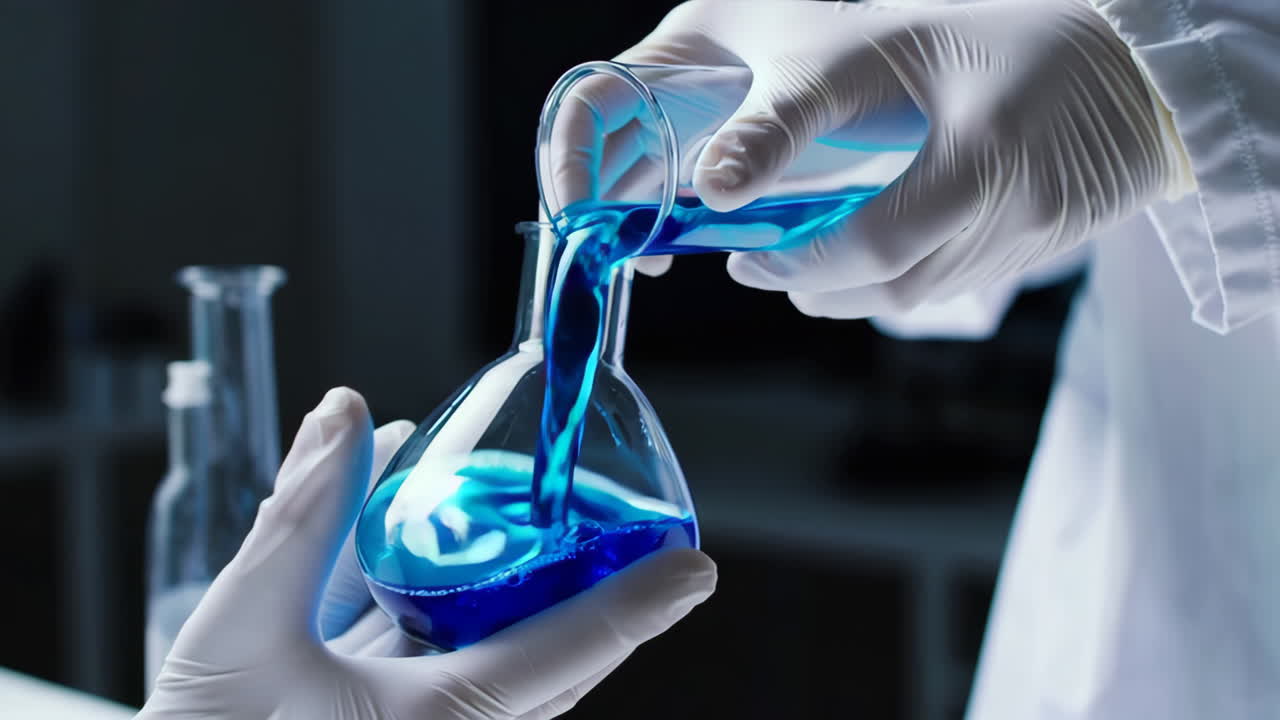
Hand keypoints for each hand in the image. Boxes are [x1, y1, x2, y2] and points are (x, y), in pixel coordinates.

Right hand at [138, 387, 715, 719]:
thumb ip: (299, 520)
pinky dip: (452, 607)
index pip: (562, 655)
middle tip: (640, 539)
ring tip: (550, 529)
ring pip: (504, 665)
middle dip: (596, 598)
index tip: (697, 570)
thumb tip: (348, 415)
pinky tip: (428, 534)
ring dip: (526, 599)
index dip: (636, 607)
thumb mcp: (238, 633)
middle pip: (550, 660)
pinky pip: (448, 668)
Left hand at [601, 0, 1190, 311]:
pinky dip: (896, 278)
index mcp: (983, 156)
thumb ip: (810, 107)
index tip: (742, 259)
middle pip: (895, 285)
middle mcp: (1014, 211)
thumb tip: (722, 174)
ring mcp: (1032, 240)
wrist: (1132, 64)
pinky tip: (862, 256)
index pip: (877, 242)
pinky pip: (952, 284)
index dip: (802, 261)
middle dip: (815, 282)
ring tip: (799, 264)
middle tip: (760, 265)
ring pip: (919, 294)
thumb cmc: (1002, 31)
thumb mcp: (899, 39)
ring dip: (850, 289)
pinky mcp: (1038, 251)